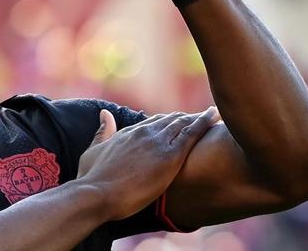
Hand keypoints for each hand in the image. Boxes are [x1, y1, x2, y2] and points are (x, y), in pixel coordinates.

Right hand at [78, 107, 219, 220]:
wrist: (96, 194)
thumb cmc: (91, 179)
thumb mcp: (93, 151)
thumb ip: (102, 132)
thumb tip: (104, 113)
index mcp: (127, 133)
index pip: (152, 123)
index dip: (167, 122)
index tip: (178, 122)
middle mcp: (144, 133)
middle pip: (170, 120)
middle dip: (186, 118)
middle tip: (202, 117)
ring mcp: (157, 143)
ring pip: (183, 123)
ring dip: (198, 118)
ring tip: (214, 115)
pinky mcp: (170, 156)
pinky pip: (192, 133)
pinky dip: (205, 122)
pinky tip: (216, 117)